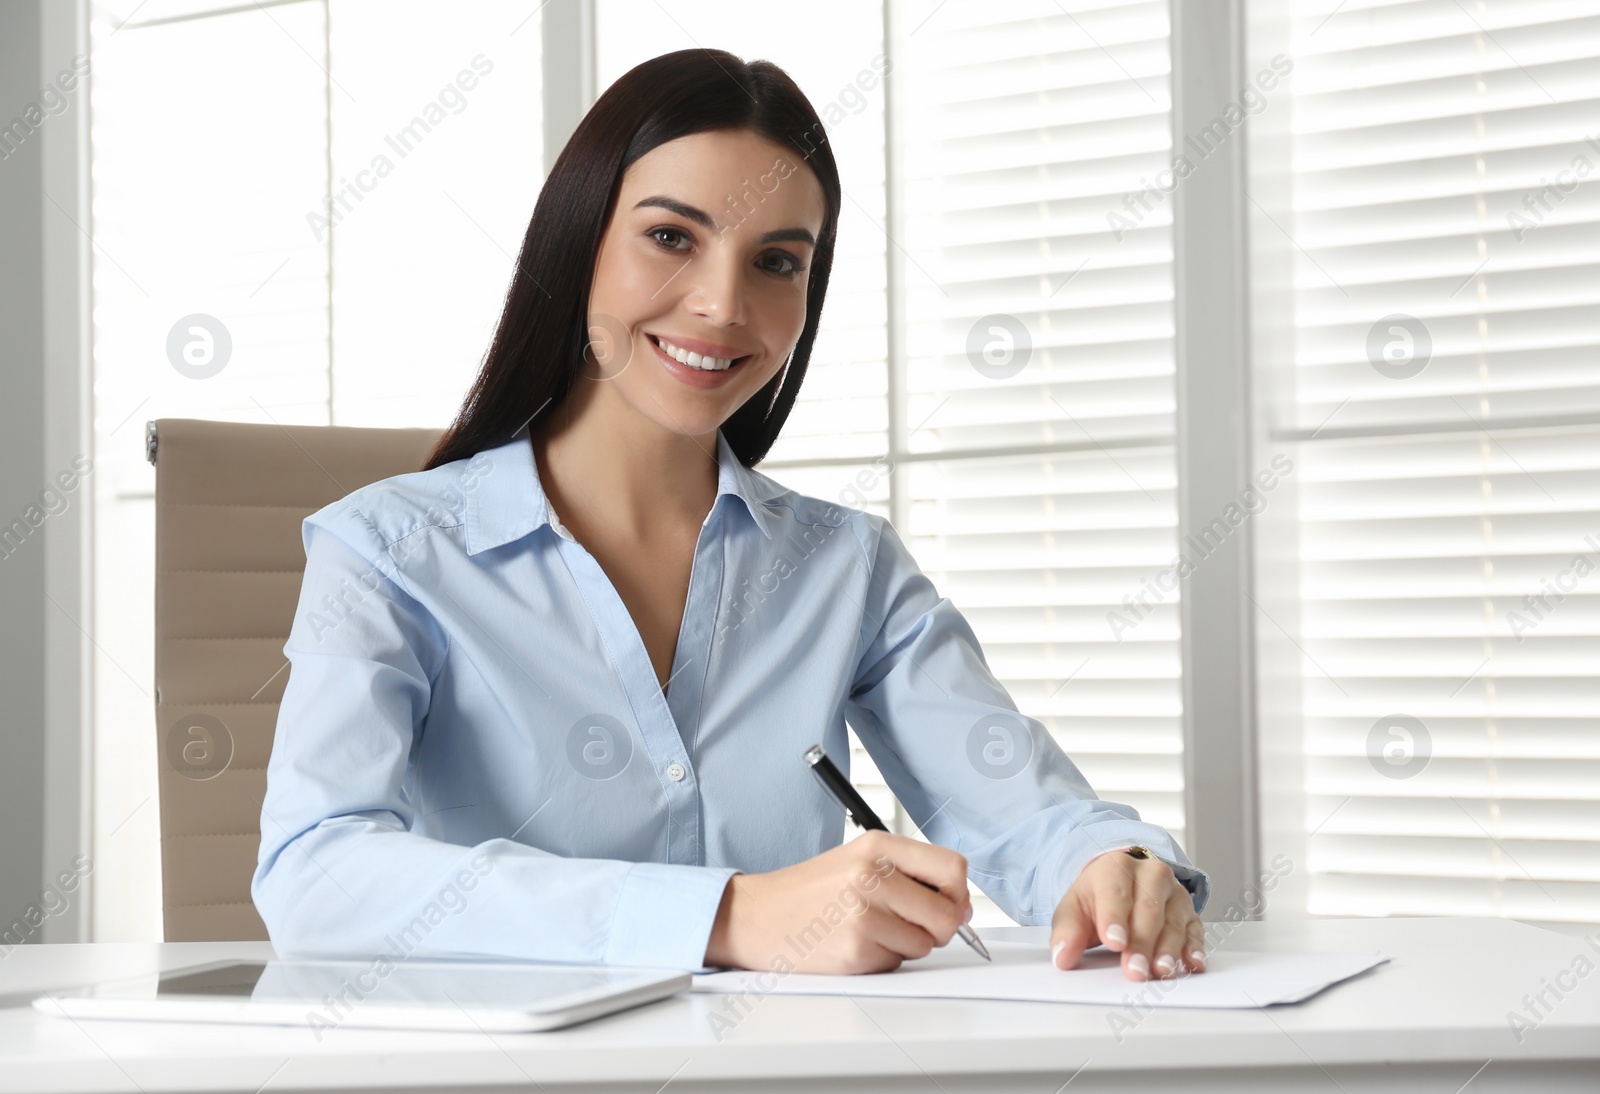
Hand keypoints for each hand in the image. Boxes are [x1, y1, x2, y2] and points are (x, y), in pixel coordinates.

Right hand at [703, 831, 972, 974]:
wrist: (755, 915)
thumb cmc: (810, 890)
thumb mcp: (858, 859)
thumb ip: (910, 874)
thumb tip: (961, 907)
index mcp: (877, 845)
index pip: (952, 868)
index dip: (958, 892)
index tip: (948, 902)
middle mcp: (872, 875)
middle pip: (948, 914)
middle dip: (939, 927)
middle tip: (911, 924)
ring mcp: (863, 915)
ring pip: (925, 944)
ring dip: (905, 944)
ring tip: (869, 930)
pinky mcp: (855, 952)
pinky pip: (896, 964)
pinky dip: (882, 959)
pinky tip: (852, 944)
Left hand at [1049, 848, 1206, 980]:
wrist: (1122, 882)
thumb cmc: (1097, 897)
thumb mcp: (1074, 908)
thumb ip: (1067, 931)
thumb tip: (1063, 957)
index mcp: (1116, 867)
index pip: (1116, 892)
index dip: (1115, 918)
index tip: (1114, 943)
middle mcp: (1151, 875)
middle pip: (1149, 909)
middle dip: (1142, 942)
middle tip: (1135, 970)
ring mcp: (1174, 894)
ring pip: (1174, 921)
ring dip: (1169, 949)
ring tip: (1161, 972)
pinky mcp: (1190, 913)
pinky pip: (1195, 930)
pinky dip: (1194, 948)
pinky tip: (1192, 964)